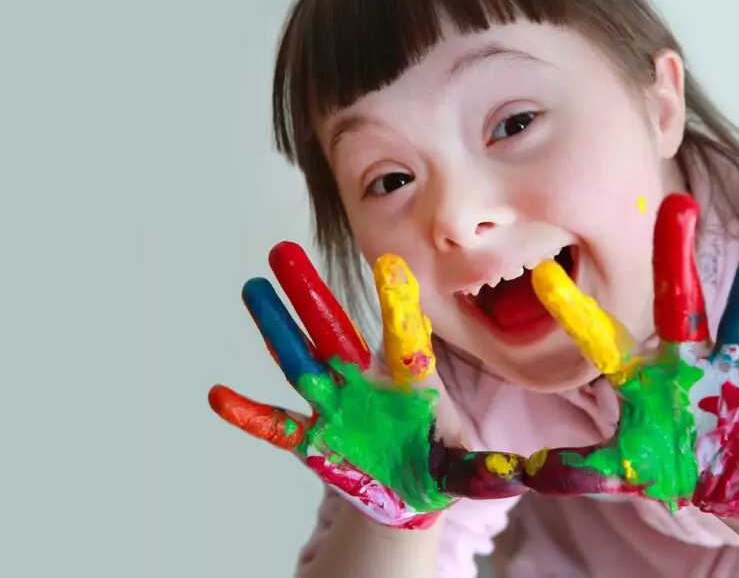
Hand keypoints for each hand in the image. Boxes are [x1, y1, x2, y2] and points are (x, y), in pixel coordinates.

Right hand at [208, 243, 525, 528]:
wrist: (405, 489)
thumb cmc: (437, 461)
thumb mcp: (466, 461)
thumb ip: (483, 463)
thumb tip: (520, 467)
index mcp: (406, 379)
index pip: (402, 336)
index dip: (396, 305)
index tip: (389, 265)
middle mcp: (363, 382)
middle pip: (332, 330)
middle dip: (309, 293)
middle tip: (283, 249)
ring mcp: (334, 406)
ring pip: (299, 361)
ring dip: (274, 329)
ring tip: (251, 289)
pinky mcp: (313, 439)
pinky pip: (276, 426)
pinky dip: (248, 414)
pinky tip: (218, 395)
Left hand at [523, 193, 738, 522]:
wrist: (726, 477)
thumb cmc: (670, 461)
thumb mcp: (620, 466)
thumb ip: (572, 468)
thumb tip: (512, 469)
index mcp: (646, 377)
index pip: (605, 339)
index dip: (575, 312)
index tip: (542, 273)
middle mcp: (689, 362)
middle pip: (681, 303)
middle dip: (676, 257)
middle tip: (673, 201)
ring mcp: (736, 375)